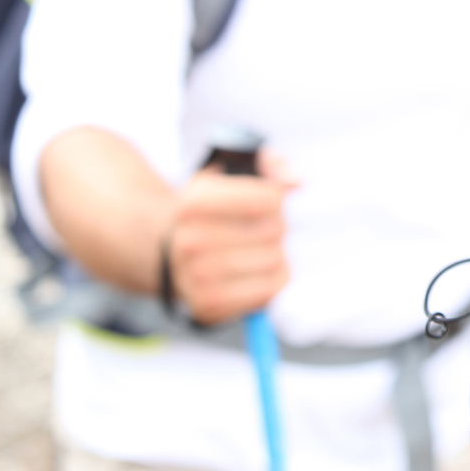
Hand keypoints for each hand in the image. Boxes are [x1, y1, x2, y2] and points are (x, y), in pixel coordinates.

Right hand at [165, 149, 298, 324]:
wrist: (172, 251)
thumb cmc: (217, 207)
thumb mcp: (235, 172)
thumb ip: (272, 164)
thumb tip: (297, 182)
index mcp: (193, 204)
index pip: (269, 199)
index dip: (276, 198)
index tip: (264, 200)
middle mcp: (188, 242)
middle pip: (275, 231)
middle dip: (276, 226)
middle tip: (260, 228)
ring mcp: (196, 277)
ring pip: (275, 261)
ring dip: (277, 253)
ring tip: (258, 249)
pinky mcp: (209, 306)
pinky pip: (269, 292)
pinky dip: (273, 280)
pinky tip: (257, 271)